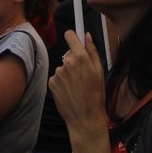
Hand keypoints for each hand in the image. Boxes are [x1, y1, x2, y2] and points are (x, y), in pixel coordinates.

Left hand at [49, 31, 109, 151]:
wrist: (85, 117)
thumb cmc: (96, 95)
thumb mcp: (100, 71)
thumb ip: (92, 50)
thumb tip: (87, 35)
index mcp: (80, 57)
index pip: (70, 35)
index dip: (73, 36)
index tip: (74, 38)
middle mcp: (67, 62)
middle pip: (68, 54)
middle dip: (74, 60)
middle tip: (82, 75)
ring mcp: (58, 73)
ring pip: (63, 66)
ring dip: (68, 73)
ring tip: (77, 86)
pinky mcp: (52, 83)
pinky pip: (57, 77)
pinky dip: (62, 82)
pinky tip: (70, 91)